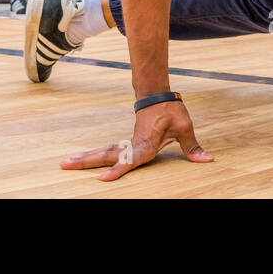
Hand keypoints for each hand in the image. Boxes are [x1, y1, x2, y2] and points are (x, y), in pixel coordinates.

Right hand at [60, 99, 212, 181]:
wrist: (158, 94)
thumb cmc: (171, 110)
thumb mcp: (184, 127)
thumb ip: (192, 146)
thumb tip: (207, 159)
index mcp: (145, 144)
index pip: (129, 160)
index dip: (117, 170)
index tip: (101, 179)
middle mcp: (133, 145)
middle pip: (106, 155)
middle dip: (86, 162)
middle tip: (64, 165)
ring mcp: (127, 143)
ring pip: (103, 152)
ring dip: (84, 158)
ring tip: (65, 163)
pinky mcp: (126, 142)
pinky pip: (107, 150)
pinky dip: (93, 155)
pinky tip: (80, 160)